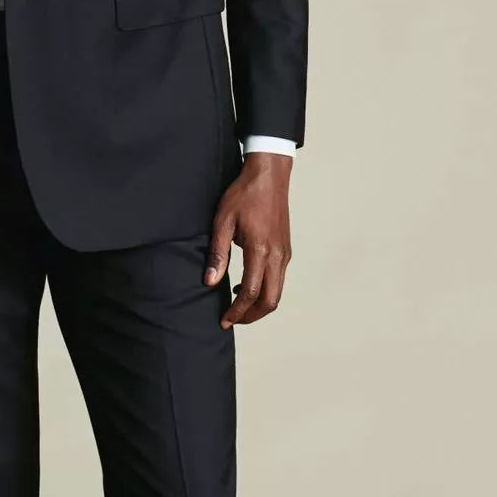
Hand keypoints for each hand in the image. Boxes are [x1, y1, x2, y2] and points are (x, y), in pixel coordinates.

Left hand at [204, 152, 292, 326]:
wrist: (268, 176)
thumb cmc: (244, 195)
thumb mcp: (222, 222)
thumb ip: (217, 254)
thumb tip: (210, 282)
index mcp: (261, 250)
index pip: (251, 293)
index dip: (237, 311)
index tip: (224, 320)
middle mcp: (277, 256)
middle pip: (271, 300)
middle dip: (252, 315)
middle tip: (233, 319)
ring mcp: (284, 253)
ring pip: (277, 292)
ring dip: (259, 304)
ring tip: (238, 305)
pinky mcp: (285, 249)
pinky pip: (279, 279)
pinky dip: (265, 290)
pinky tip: (246, 285)